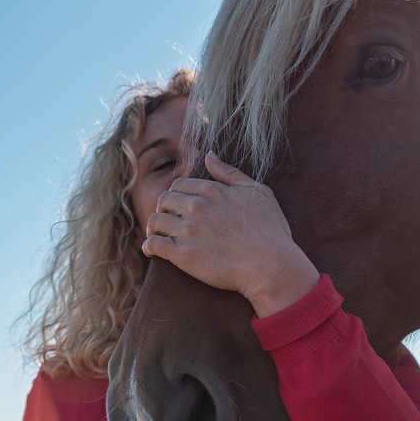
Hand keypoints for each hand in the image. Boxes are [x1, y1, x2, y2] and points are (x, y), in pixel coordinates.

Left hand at [142, 152, 319, 316]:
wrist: (271, 265)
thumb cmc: (270, 230)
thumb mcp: (258, 192)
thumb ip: (230, 173)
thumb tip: (209, 155)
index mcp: (212, 190)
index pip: (179, 185)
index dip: (177, 195)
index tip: (179, 206)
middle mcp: (197, 207)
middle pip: (164, 200)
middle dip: (165, 209)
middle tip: (168, 220)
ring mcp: (188, 231)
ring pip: (155, 220)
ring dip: (154, 227)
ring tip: (158, 235)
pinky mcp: (183, 255)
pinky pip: (154, 244)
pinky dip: (149, 246)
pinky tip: (151, 251)